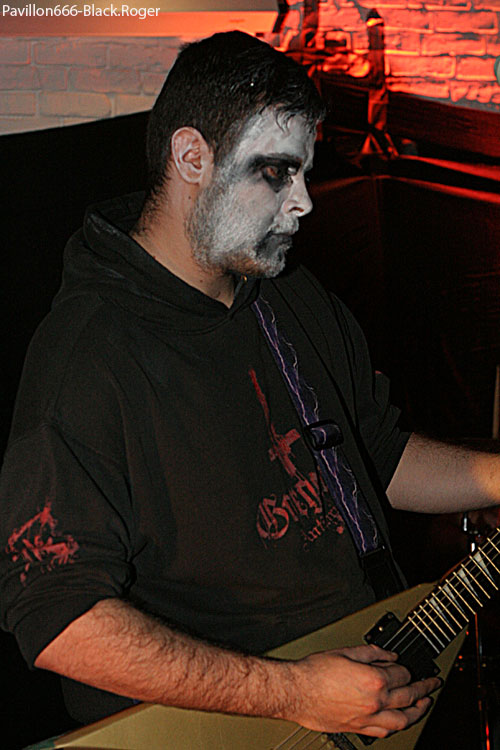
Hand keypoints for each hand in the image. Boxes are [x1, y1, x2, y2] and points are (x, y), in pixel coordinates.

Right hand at [283, 644, 439, 737]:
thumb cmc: (315, 672)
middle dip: (424, 689)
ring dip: (417, 712)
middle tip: (432, 684)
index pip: (401, 673)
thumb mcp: (345, 652)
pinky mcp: (358, 729)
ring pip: (402, 719)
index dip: (405, 666)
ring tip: (425, 705)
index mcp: (373, 679)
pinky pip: (385, 731)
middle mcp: (374, 701)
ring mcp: (367, 718)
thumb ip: (371, 653)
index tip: (405, 664)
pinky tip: (400, 721)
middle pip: (408, 696)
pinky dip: (397, 726)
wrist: (296, 691)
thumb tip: (388, 655)